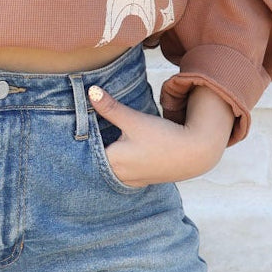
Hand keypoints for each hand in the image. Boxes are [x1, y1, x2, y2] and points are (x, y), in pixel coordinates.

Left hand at [88, 83, 235, 186]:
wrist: (195, 153)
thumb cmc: (163, 137)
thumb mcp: (133, 119)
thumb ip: (110, 107)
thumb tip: (90, 91)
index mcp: (112, 163)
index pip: (86, 150)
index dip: (81, 137)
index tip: (76, 125)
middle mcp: (119, 176)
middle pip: (96, 159)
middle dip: (91, 145)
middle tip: (84, 129)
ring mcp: (131, 180)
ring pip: (108, 166)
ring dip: (105, 154)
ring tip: (103, 138)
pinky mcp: (141, 180)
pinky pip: (121, 171)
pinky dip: (117, 161)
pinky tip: (121, 150)